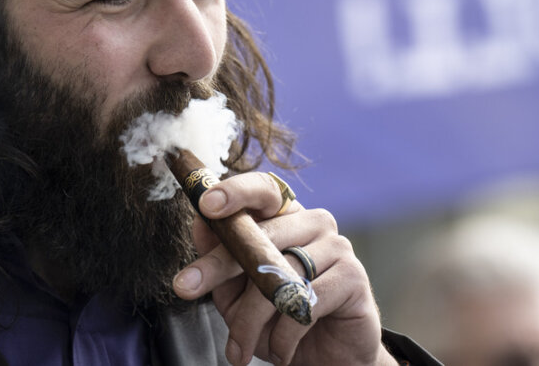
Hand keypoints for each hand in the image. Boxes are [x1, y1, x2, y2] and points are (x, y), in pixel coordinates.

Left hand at [171, 171, 395, 365]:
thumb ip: (220, 258)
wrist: (329, 360)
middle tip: (185, 288)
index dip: (235, 192)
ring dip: (249, 320)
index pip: (263, 189)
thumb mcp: (237, 292)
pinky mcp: (354, 276)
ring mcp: (337, 246)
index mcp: (287, 217)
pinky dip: (283, 335)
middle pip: (261, 235)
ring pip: (279, 275)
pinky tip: (278, 351)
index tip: (206, 205)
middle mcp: (314, 222)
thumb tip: (199, 223)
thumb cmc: (280, 320)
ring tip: (239, 348)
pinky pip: (305, 302)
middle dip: (217, 266)